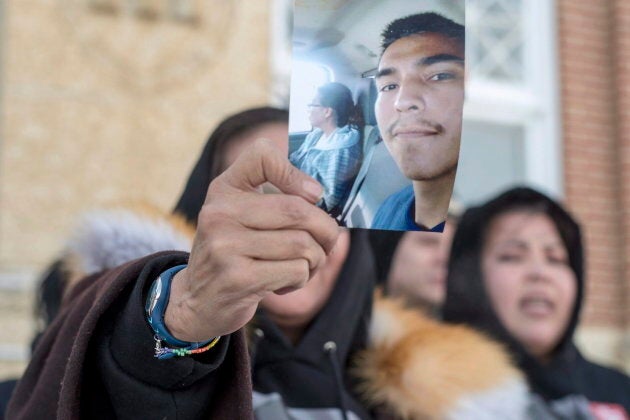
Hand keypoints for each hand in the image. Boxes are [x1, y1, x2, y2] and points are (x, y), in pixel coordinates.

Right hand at [165, 139, 339, 341]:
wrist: (196, 301)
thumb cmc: (233, 252)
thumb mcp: (241, 215)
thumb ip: (275, 198)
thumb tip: (321, 196)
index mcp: (224, 189)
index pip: (262, 154)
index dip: (295, 171)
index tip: (312, 194)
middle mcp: (220, 213)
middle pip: (297, 210)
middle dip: (325, 230)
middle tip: (326, 242)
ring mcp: (226, 246)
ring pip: (303, 244)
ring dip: (315, 260)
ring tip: (301, 266)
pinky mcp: (238, 278)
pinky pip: (296, 271)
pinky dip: (301, 279)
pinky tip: (282, 283)